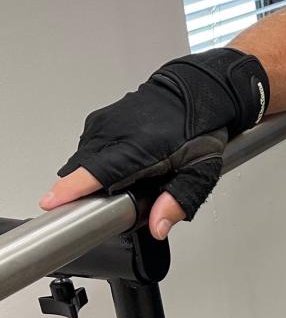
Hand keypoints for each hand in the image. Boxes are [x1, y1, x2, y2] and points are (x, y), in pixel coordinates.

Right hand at [38, 48, 267, 240]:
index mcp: (138, 147)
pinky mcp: (98, 121)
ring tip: (125, 181)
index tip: (52, 202)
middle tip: (114, 203)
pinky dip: (96, 163)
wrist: (194, 90)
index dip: (71, 189)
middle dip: (86, 193)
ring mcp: (103, 124)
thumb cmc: (199, 128)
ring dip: (93, 178)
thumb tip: (158, 227)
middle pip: (82, 171)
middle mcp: (114, 132)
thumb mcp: (201, 171)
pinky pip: (87, 150)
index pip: (96, 172)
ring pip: (82, 162)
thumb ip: (180, 200)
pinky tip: (119, 166)